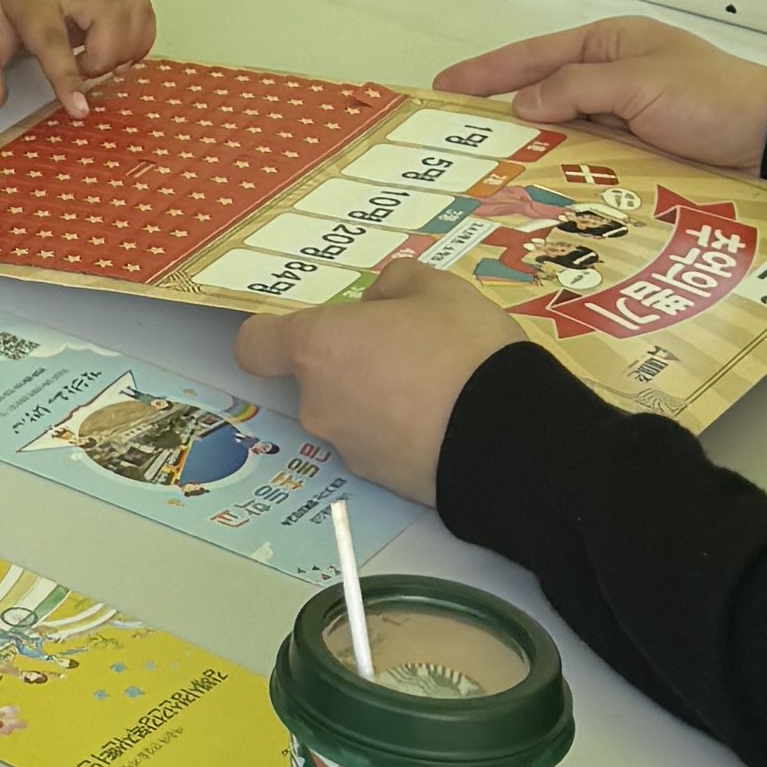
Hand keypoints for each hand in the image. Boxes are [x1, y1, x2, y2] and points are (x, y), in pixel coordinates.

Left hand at [0, 0, 157, 113]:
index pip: (53, 37)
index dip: (68, 76)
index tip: (79, 109)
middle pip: (111, 16)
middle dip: (103, 59)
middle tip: (80, 71)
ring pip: (135, 12)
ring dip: (124, 50)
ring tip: (94, 62)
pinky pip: (143, 13)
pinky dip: (138, 40)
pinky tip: (114, 52)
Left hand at [228, 263, 505, 505]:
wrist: (510, 440)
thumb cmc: (463, 351)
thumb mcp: (438, 288)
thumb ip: (395, 284)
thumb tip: (378, 303)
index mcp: (319, 348)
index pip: (255, 346)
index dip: (272, 336)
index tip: (302, 329)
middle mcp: (320, 404)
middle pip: (313, 379)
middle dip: (350, 362)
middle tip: (404, 346)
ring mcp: (350, 449)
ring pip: (349, 412)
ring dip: (377, 398)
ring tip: (436, 383)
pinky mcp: (382, 482)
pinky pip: (379, 444)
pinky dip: (399, 431)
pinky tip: (445, 417)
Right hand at [433, 13, 766, 162]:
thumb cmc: (714, 98)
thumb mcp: (641, 83)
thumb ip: (578, 89)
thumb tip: (523, 104)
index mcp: (609, 45)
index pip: (534, 57)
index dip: (487, 72)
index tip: (443, 88)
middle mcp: (610, 78)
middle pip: (543, 96)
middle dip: (501, 117)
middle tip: (453, 145)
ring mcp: (623, 118)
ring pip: (563, 134)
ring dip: (531, 152)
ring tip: (485, 176)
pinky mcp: (638, 154)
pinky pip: (589, 161)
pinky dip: (564, 174)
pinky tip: (540, 195)